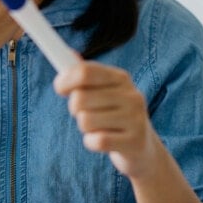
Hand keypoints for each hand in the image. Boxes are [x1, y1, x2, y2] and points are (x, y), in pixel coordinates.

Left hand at [54, 62, 161, 178]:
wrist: (143, 149)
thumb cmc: (115, 116)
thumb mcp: (104, 92)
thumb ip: (86, 75)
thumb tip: (68, 54)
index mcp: (121, 78)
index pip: (86, 72)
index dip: (66, 79)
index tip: (59, 88)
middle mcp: (131, 95)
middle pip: (80, 97)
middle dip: (74, 109)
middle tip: (83, 113)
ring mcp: (135, 118)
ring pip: (85, 120)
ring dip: (84, 128)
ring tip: (98, 128)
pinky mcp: (134, 142)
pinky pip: (96, 140)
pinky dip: (91, 142)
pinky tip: (103, 141)